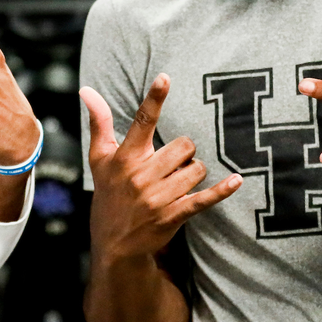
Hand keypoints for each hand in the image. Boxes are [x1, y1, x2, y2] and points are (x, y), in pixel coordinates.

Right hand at [84, 75, 241, 264]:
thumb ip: (99, 122)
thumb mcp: (100, 158)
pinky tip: (236, 181)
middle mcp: (141, 175)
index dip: (154, 99)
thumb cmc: (109, 192)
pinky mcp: (173, 215)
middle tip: (169, 165)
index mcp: (125, 157)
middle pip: (183, 146)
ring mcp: (158, 197)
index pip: (141, 122)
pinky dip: (221, 190)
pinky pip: (203, 199)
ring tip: (176, 183)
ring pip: (196, 169)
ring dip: (192, 173)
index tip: (165, 77)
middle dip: (183, 153)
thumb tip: (86, 90)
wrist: (113, 243)